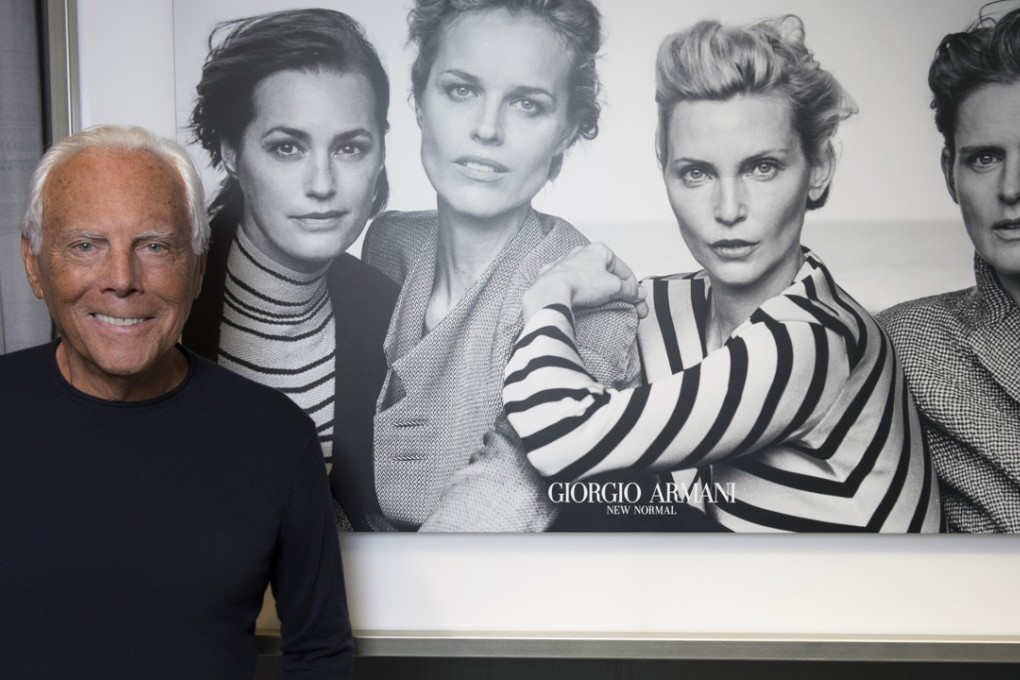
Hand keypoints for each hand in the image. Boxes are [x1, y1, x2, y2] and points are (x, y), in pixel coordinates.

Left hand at [522, 243, 647, 320]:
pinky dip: (575, 292)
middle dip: (615, 288)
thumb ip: (629, 290)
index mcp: (598, 250)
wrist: (551, 292)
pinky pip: (568, 284)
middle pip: (605, 273)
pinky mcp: (552, 277)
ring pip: (586, 277)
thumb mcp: (613, 287)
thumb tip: (638, 293)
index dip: (633, 286)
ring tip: (600, 304)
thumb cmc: (579, 283)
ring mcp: (564, 264)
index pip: (623, 269)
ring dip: (595, 289)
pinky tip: (579, 301)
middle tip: (621, 302)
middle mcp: (580, 253)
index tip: (636, 299)